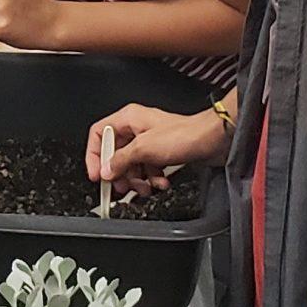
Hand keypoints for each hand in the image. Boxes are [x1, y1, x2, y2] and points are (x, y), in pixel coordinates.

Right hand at [86, 103, 228, 192]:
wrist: (212, 141)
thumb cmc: (184, 135)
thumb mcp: (144, 149)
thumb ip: (121, 160)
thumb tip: (106, 170)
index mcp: (128, 119)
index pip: (99, 134)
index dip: (94, 154)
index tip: (97, 173)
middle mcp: (137, 128)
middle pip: (115, 152)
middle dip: (119, 172)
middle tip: (122, 186)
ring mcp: (150, 141)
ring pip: (132, 163)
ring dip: (138, 179)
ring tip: (144, 188)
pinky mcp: (162, 152)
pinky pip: (148, 168)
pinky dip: (152, 178)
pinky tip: (160, 183)